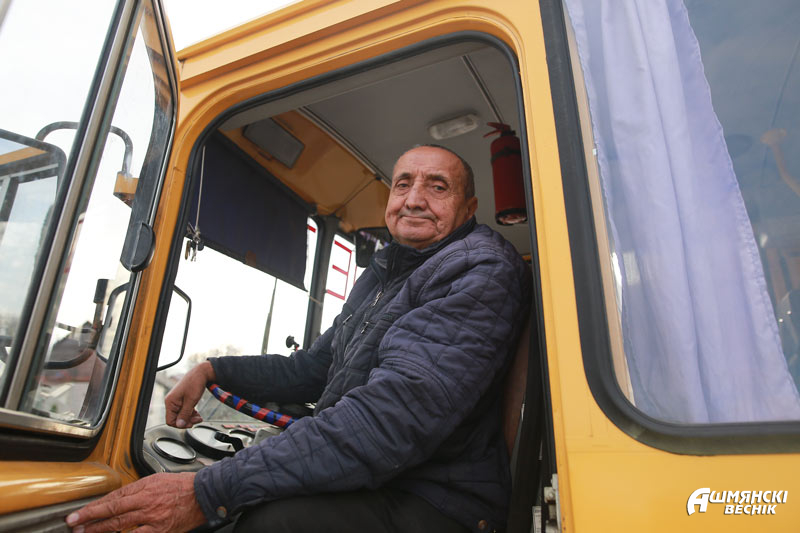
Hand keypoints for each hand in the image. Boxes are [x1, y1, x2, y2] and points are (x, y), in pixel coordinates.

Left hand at [65, 472, 205, 532]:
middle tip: (74, 526)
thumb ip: (136, 490)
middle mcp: (146, 503)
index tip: (77, 514)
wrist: (204, 495)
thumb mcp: (156, 480)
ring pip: (120, 526)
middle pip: (112, 512)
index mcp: (145, 488)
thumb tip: (116, 499)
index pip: (113, 498)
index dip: (93, 507)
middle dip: (90, 520)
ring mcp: (153, 519)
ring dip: (100, 530)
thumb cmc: (182, 486)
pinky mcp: (160, 532)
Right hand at [165, 361, 215, 427]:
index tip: (190, 423)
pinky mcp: (182, 401)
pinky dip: (191, 414)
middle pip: (176, 419)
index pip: (170, 420)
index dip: (180, 424)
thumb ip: (185, 413)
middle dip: (187, 421)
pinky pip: (185, 411)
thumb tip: (179, 424)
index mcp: (170, 401)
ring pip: (181, 416)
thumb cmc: (195, 383)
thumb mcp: (191, 400)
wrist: (201, 373)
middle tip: (197, 419)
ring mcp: (177, 401)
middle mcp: (172, 402)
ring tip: (199, 417)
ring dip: (190, 418)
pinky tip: (197, 413)